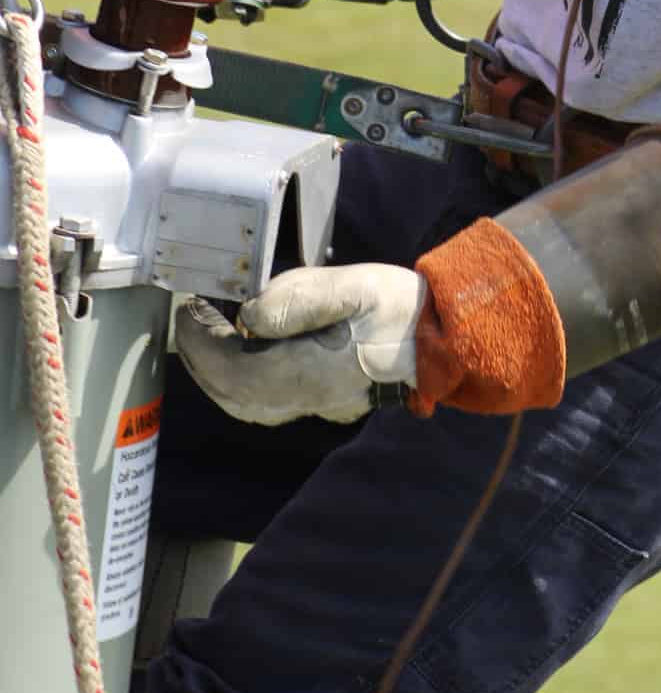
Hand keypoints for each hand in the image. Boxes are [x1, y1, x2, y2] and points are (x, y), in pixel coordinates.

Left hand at [174, 263, 427, 426]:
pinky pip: (264, 403)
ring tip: (205, 335)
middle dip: (200, 358)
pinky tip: (243, 354)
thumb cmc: (399, 309)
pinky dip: (239, 382)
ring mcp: (313, 404)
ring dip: (216, 373)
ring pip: (245, 404)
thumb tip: (247, 315)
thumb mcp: (353, 288)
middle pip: (231, 394)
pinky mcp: (322, 400)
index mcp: (305, 372)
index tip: (187, 307)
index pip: (231, 368)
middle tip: (188, 319)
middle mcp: (303, 398)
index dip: (200, 341)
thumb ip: (298, 298)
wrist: (442, 339)